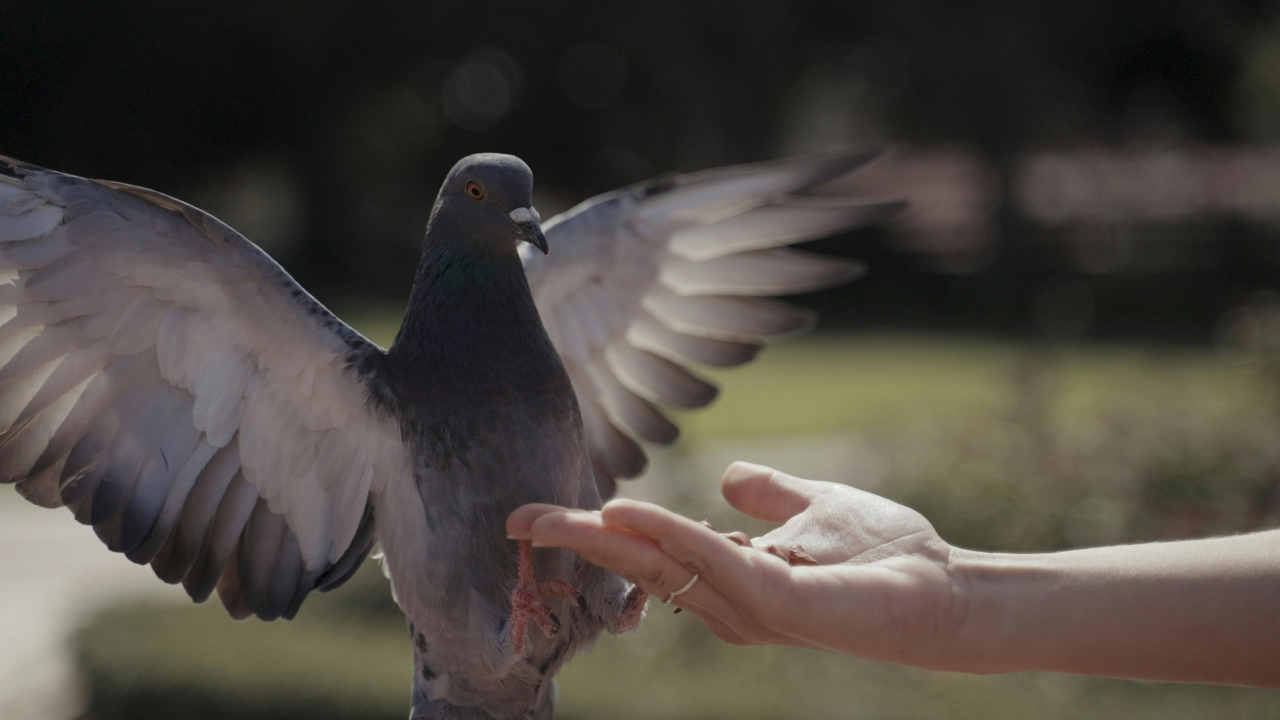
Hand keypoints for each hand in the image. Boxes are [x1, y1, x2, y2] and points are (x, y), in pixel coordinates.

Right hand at [507, 462, 970, 669]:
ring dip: (607, 540)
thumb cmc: (887, 554)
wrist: (947, 587)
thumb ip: (768, 496)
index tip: (540, 513)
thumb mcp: (812, 506)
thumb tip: (730, 477)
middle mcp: (728, 602)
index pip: (649, 552)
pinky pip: (711, 565)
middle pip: (639, 567)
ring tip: (551, 518)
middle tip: (517, 519)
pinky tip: (627, 515)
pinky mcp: (779, 606)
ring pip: (662, 568)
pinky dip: (667, 537)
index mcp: (728, 578)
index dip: (597, 532)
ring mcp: (750, 609)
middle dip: (577, 543)